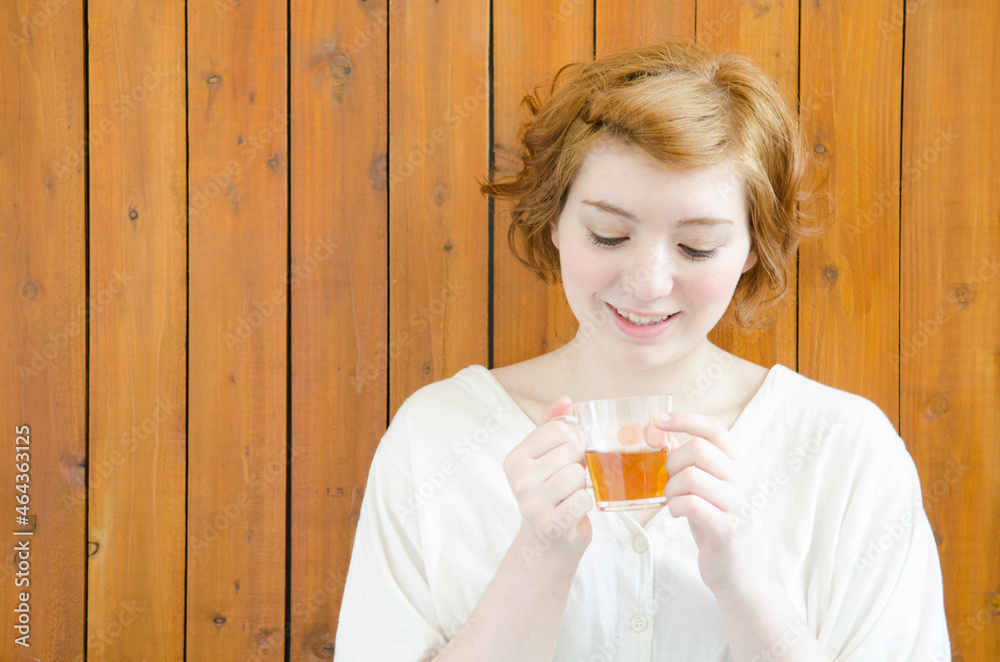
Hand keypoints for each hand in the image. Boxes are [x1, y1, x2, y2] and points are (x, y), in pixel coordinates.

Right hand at [503, 397, 592, 559]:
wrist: (548, 541)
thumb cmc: (551, 492)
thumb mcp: (546, 457)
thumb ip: (553, 425)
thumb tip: (566, 400)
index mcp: (515, 458)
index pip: (559, 430)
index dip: (574, 441)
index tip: (567, 457)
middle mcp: (518, 479)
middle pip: (572, 450)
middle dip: (580, 463)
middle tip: (570, 480)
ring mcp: (531, 503)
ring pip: (578, 474)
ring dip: (583, 485)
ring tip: (571, 495)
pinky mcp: (550, 524)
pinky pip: (583, 499)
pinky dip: (586, 503)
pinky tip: (574, 509)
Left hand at [651, 412, 767, 594]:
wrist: (736, 569)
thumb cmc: (713, 520)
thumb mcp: (702, 485)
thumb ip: (686, 459)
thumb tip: (655, 431)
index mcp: (735, 464)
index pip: (713, 427)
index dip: (684, 419)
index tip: (658, 420)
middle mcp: (741, 479)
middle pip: (697, 448)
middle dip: (671, 462)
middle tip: (669, 481)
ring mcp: (737, 504)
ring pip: (690, 475)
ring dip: (670, 488)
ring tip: (674, 501)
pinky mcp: (727, 528)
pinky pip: (690, 504)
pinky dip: (675, 507)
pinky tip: (678, 513)